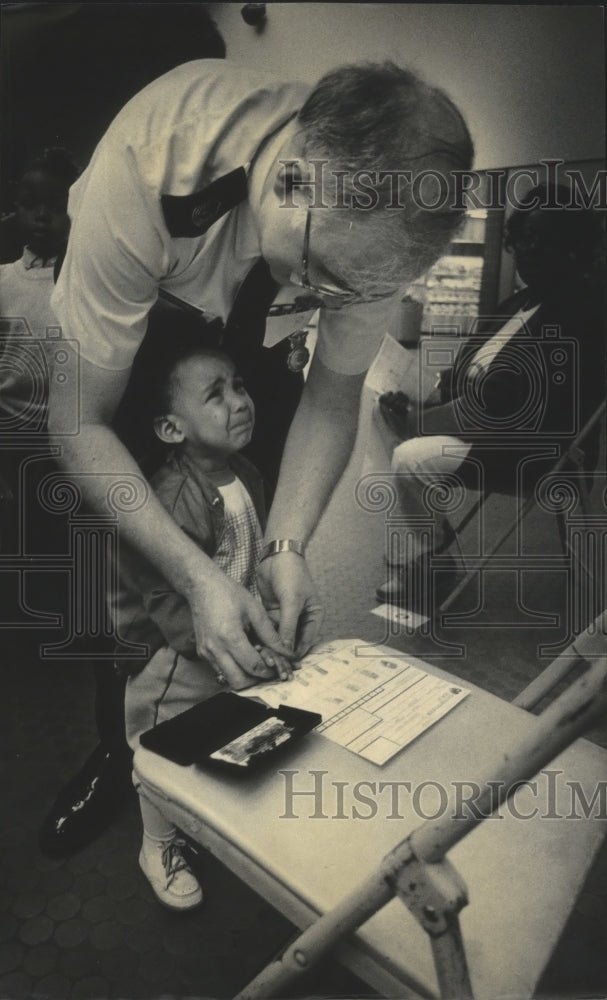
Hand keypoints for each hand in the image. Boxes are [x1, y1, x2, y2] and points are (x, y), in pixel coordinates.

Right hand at [187, 567, 292, 690]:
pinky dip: (234, 668)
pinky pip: (220, 669)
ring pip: (228, 679)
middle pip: (239, 682)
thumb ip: (270, 634)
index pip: (253, 667)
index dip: (269, 671)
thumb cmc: (228, 593)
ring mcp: (206, 652)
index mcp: (230, 637)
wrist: (201, 585)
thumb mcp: (254, 610)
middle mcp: (215, 649)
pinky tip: (244, 655)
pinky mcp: (202, 652)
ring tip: (257, 662)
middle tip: (269, 670)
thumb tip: (286, 652)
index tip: (279, 667)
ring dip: (244, 676)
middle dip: (256, 680)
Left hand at [257, 553, 323, 657]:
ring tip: (260, 656)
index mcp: (314, 617)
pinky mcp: (272, 613)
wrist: (277, 555)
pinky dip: (262, 636)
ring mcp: (286, 617)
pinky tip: (253, 644)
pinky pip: (267, 629)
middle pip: (291, 642)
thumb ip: (288, 626)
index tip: (284, 666)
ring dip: (270, 645)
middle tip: (269, 664)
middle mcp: (301, 619)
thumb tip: (286, 650)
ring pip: (278, 637)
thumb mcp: (291, 600)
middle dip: (281, 652)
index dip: (295, 654)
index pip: (305, 642)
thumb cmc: (291, 574)